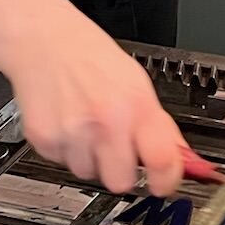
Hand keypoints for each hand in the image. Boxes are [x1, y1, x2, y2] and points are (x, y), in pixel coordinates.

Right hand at [0, 5, 187, 196]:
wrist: (44, 40)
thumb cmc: (91, 57)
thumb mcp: (138, 83)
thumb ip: (160, 124)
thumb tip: (180, 158)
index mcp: (136, 105)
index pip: (163, 162)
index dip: (167, 180)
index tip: (164, 184)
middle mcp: (106, 122)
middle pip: (121, 182)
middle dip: (122, 171)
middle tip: (118, 150)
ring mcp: (73, 133)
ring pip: (89, 174)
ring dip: (91, 158)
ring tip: (87, 125)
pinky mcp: (44, 139)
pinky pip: (62, 164)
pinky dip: (66, 149)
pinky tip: (68, 122)